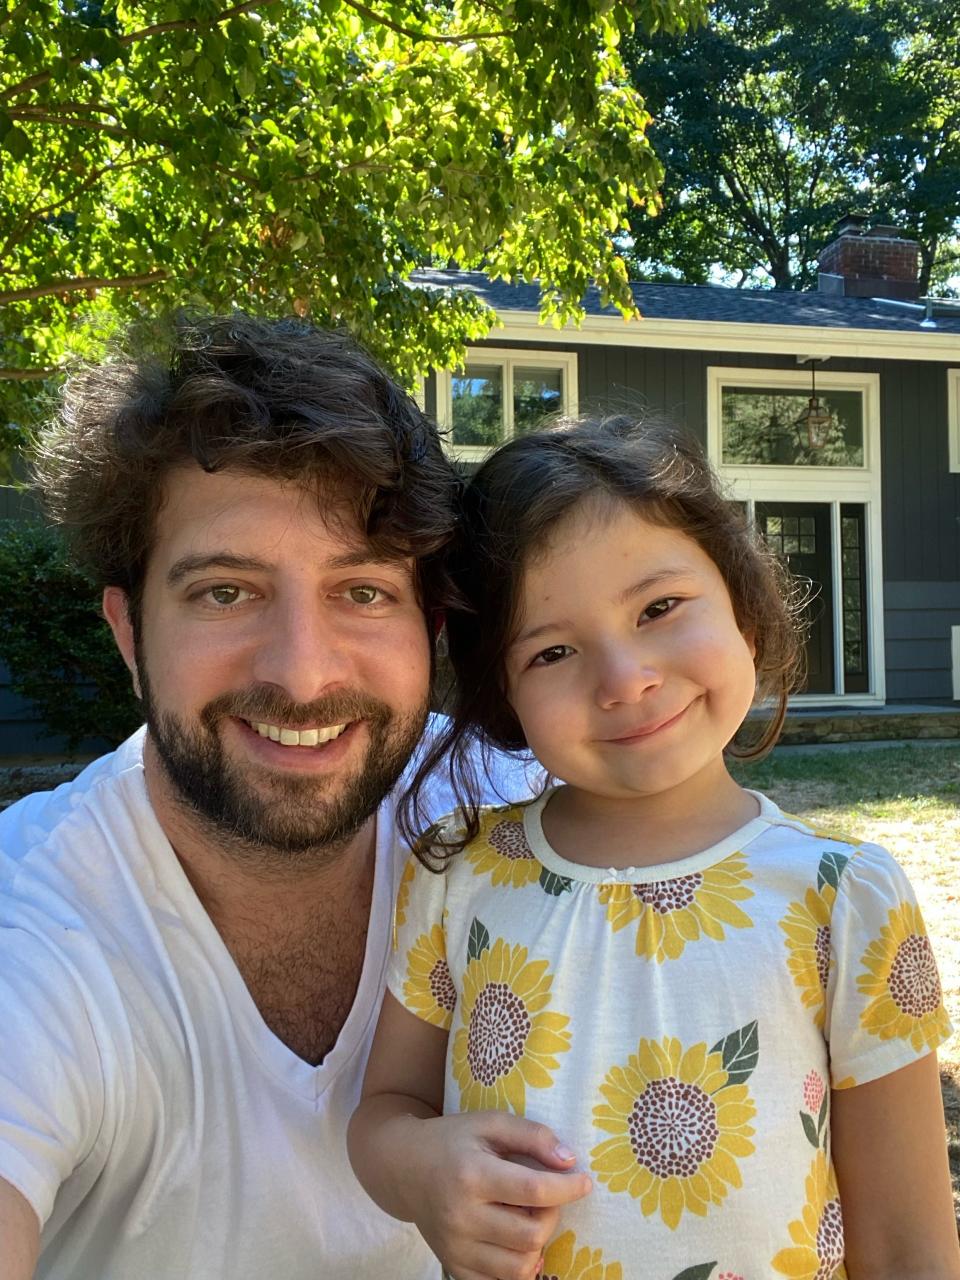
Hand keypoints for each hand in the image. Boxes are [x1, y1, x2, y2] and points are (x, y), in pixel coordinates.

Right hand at [404, 1110, 591, 1279]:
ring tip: (527, 1217)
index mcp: (472, 1175)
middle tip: (547, 1197)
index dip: (567, 1188)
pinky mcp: (453, 1266)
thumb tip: (570, 1161)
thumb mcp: (490, 1123)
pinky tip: (515, 1241)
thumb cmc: (452, 1140)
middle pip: (531, 1234)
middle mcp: (461, 1216)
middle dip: (552, 1216)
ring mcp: (455, 1247)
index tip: (584, 1181)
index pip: (533, 1191)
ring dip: (537, 1243)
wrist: (404, 1168)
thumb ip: (532, 1136)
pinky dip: (518, 1266)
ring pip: (520, 1267)